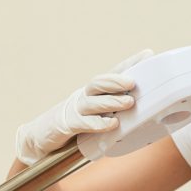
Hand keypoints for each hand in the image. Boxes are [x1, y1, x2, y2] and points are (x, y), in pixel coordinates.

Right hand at [14, 49, 153, 164]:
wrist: (43, 135)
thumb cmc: (77, 123)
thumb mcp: (98, 112)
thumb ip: (116, 107)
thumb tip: (142, 105)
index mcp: (94, 91)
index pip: (113, 72)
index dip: (130, 63)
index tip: (147, 55)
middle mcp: (84, 96)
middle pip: (99, 82)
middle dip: (117, 80)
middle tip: (133, 82)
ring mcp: (76, 110)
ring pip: (93, 101)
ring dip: (112, 101)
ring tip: (129, 102)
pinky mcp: (69, 125)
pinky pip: (84, 122)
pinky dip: (99, 123)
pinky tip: (112, 124)